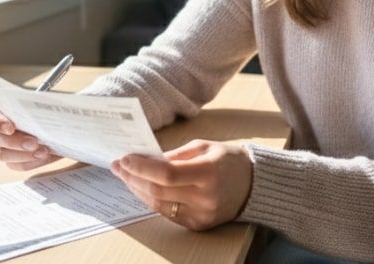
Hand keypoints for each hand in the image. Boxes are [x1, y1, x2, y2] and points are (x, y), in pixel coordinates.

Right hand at [0, 103, 59, 170]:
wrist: (56, 125)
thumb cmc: (46, 110)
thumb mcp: (43, 105)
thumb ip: (38, 107)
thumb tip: (44, 112)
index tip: (10, 127)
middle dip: (15, 142)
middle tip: (34, 142)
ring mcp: (3, 147)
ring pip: (3, 155)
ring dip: (24, 155)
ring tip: (44, 151)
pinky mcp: (13, 161)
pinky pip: (18, 165)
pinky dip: (32, 162)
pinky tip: (45, 155)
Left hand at [111, 139, 252, 230]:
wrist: (255, 185)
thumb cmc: (228, 160)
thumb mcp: (203, 147)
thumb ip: (173, 155)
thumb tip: (144, 160)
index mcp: (208, 172)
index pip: (165, 174)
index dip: (141, 167)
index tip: (124, 159)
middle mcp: (205, 198)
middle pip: (157, 192)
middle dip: (132, 178)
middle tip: (118, 166)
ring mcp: (202, 215)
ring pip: (158, 205)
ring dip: (138, 190)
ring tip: (127, 176)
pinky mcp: (199, 225)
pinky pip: (167, 213)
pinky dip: (152, 200)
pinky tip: (143, 188)